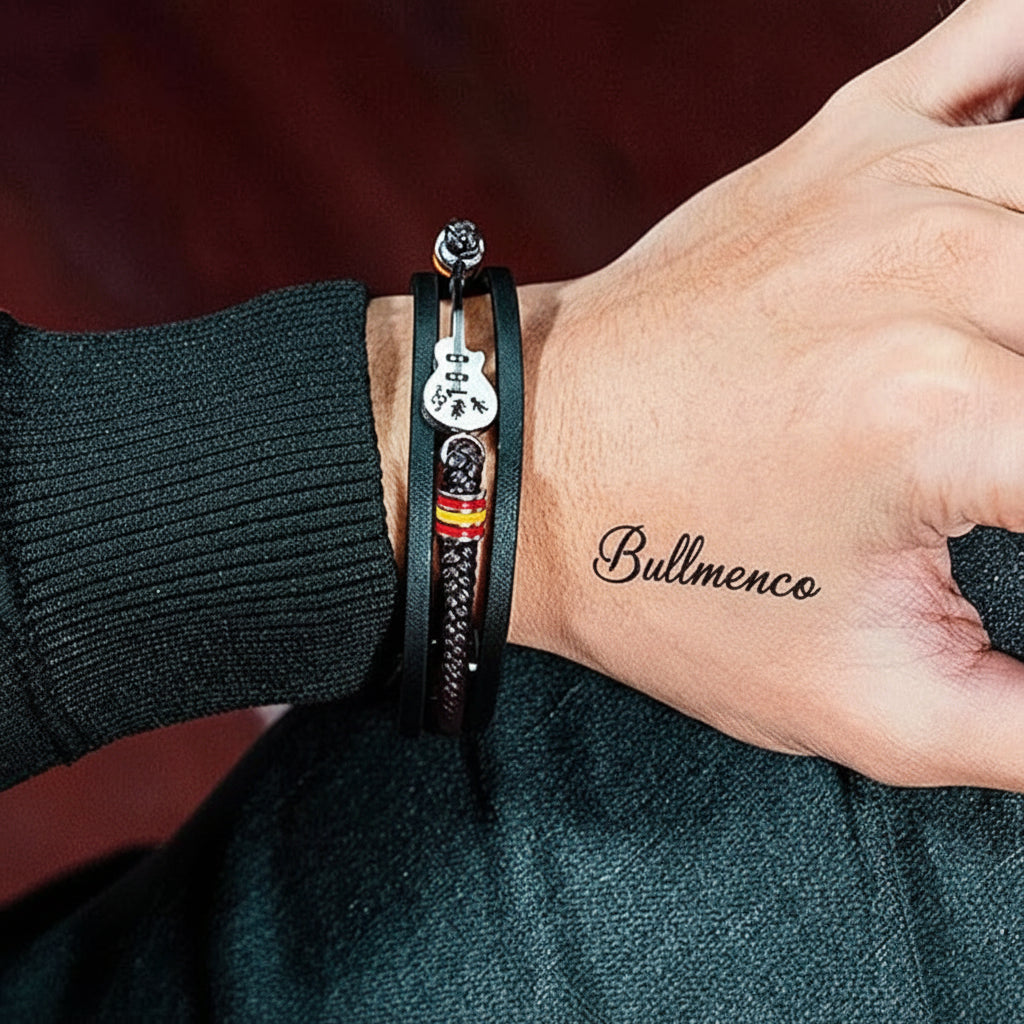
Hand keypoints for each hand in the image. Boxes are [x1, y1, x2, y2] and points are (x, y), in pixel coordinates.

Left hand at [506, 0, 1023, 789]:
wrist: (522, 463)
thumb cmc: (662, 579)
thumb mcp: (861, 704)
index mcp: (958, 416)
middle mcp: (943, 266)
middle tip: (1019, 462)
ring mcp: (894, 180)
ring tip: (1013, 385)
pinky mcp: (845, 143)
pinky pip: (1005, 40)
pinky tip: (1019, 182)